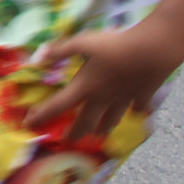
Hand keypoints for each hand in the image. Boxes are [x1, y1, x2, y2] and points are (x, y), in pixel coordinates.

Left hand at [25, 22, 183, 142]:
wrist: (152, 51)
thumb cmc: (114, 46)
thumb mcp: (82, 42)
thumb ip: (60, 50)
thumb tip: (39, 57)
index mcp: (85, 87)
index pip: (58, 105)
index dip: (43, 115)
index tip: (31, 124)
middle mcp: (103, 99)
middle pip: (87, 121)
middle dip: (76, 133)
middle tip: (69, 141)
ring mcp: (124, 99)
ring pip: (112, 119)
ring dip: (103, 128)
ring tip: (99, 133)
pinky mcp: (142, 96)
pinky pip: (137, 107)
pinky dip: (135, 111)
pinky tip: (135, 112)